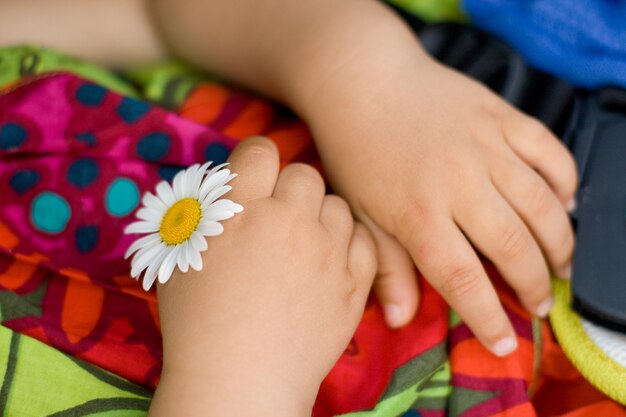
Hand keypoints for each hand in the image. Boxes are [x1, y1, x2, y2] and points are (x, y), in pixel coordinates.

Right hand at [149, 137, 376, 415]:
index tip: (254, 179)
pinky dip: (349, 244)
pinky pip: (364, 239)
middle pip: (304, 174)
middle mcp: (287, 221)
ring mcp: (326, 252)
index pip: (260, 151)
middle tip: (278, 218)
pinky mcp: (354, 283)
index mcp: (239, 211)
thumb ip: (201, 212)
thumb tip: (222, 186)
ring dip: (320, 217)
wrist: (239, 381)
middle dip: (289, 189)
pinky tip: (330, 262)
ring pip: (337, 205)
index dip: (256, 161)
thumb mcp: (179, 257)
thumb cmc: (196, 323)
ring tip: (304, 245)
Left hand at [302, 54, 576, 356]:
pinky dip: (566, 180)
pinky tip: (565, 203)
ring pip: (543, 205)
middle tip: (540, 305)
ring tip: (562, 267)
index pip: (464, 279)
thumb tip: (401, 319)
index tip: (504, 342)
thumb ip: (385, 265)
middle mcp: (459, 183)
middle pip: (514, 248)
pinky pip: (550, 152)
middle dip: (534, 286)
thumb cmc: (354, 150)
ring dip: (560, 243)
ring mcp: (485, 146)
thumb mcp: (359, 213)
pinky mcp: (502, 116)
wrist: (362, 80)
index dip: (488, 317)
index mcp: (418, 213)